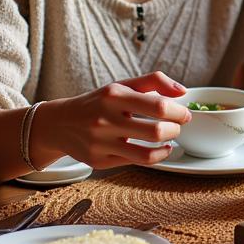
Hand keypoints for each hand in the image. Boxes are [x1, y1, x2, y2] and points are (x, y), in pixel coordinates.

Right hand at [35, 71, 191, 168]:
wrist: (60, 123)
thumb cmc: (99, 103)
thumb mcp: (122, 85)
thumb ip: (154, 82)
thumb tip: (182, 91)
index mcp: (114, 96)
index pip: (158, 105)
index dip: (178, 112)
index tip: (184, 114)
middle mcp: (105, 119)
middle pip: (156, 131)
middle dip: (175, 130)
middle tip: (177, 127)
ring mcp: (101, 143)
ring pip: (147, 152)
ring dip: (167, 145)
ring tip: (170, 139)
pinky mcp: (99, 160)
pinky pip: (136, 162)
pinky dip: (155, 157)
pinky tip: (159, 150)